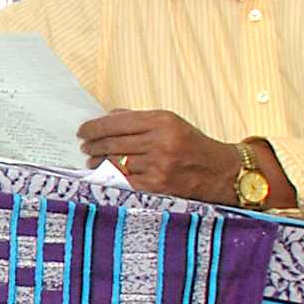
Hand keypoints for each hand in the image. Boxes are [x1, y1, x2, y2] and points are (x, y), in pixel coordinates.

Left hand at [76, 110, 245, 200]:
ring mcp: (158, 165)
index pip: (116, 123)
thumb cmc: (192, 145)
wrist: (220, 172)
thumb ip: (138, 119)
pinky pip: (124, 180)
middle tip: (85, 147)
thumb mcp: (171, 123)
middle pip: (111, 143)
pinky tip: (105, 175)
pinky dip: (110, 177)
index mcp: (162, 121)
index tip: (82, 131)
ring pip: (114, 162)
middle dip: (92, 145)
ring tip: (92, 161)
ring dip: (97, 162)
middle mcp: (160, 142)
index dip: (94, 128)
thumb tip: (107, 118)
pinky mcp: (157, 186)